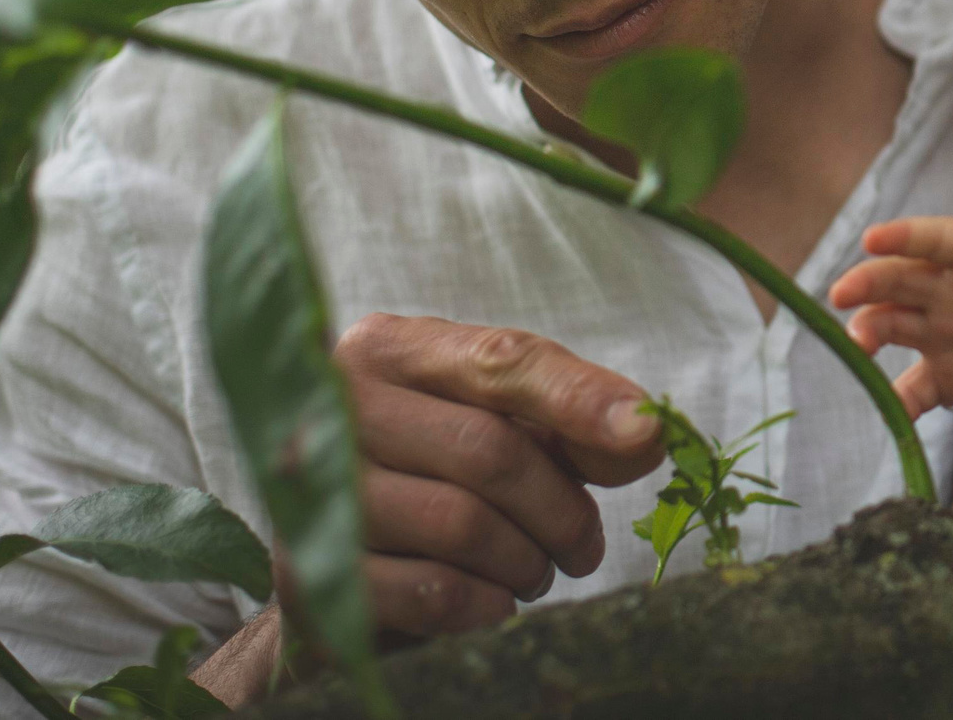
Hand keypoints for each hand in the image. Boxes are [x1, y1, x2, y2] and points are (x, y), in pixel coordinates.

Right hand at [198, 312, 667, 697]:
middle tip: (583, 547)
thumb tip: (646, 434)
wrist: (335, 563)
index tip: (646, 435)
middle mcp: (336, 404)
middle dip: (561, 509)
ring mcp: (312, 489)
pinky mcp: (306, 572)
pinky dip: (484, 605)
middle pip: (490, 451)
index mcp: (388, 348)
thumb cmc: (434, 475)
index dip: (581, 399)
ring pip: (462, 524)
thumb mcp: (503, 426)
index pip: (500, 361)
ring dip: (526, 561)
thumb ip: (573, 421)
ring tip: (534, 571)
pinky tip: (493, 601)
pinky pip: (429, 592)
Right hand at [830, 218, 952, 416]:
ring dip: (870, 332)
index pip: (936, 239)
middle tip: (842, 294)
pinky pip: (915, 390)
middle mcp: (945, 289)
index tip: (871, 238)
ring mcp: (938, 331)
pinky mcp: (942, 373)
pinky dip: (901, 402)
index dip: (904, 236)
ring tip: (856, 346)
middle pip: (899, 279)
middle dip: (868, 283)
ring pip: (892, 326)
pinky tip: (894, 413)